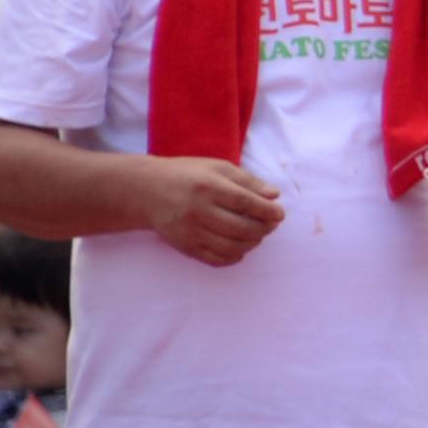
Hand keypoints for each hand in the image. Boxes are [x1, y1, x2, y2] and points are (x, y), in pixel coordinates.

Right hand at [142, 157, 283, 265]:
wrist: (147, 191)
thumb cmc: (188, 175)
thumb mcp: (218, 168)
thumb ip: (248, 181)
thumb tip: (274, 196)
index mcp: (208, 187)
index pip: (245, 203)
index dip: (267, 211)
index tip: (280, 214)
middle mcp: (198, 210)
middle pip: (241, 228)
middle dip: (263, 228)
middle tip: (271, 224)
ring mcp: (190, 231)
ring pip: (231, 246)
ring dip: (252, 243)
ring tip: (257, 234)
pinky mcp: (185, 246)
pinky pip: (216, 259)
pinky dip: (234, 256)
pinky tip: (240, 246)